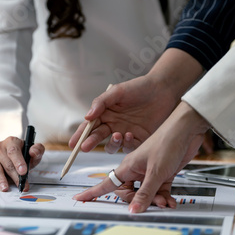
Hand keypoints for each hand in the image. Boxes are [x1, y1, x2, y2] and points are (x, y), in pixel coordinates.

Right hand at [0, 136, 44, 190]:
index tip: (23, 171)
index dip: (18, 161)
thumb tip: (33, 152)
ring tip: (5, 188)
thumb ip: (37, 150)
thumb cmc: (22, 155)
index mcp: (12, 141)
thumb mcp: (33, 152)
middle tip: (20, 184)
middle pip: (7, 163)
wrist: (11, 156)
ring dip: (1, 179)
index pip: (14, 150)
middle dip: (14, 175)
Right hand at [69, 49, 203, 153]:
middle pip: (98, 138)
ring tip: (115, 135)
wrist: (163, 90)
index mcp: (105, 114)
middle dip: (90, 143)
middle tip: (84, 147)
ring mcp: (125, 133)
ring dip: (111, 144)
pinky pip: (129, 146)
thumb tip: (87, 117)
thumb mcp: (117, 91)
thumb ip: (100, 103)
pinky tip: (129, 134)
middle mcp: (113, 125)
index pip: (89, 127)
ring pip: (113, 146)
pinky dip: (127, 143)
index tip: (72, 144)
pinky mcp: (140, 139)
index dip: (80, 136)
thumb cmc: (138, 88)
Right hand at [73, 102, 209, 212]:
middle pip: (128, 193)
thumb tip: (133, 211)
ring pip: (146, 193)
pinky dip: (164, 196)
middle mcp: (136, 169)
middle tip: (152, 204)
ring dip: (154, 201)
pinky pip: (159, 190)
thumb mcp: (155, 172)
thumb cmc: (167, 143)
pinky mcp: (163, 173)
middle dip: (138, 201)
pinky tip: (171, 202)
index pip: (106, 183)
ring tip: (165, 202)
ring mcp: (150, 171)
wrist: (187, 131)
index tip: (79, 198)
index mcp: (127, 166)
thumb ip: (145, 193)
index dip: (92, 192)